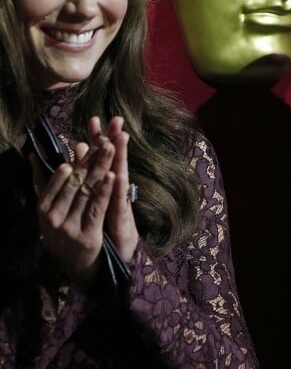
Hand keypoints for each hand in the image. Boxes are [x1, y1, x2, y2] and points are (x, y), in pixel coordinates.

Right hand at [33, 130, 115, 287]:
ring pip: (87, 192)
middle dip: (91, 160)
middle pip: (75, 183)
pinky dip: (104, 191)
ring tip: (110, 149)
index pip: (58, 181)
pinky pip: (97, 208)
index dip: (73, 161)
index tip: (84, 144)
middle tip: (104, 141)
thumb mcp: (50, 209)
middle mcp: (54, 219)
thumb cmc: (64, 230)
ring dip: (100, 168)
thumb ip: (45, 182)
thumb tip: (35, 154)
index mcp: (43, 209)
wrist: (78, 267)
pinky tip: (112, 175)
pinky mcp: (88, 236)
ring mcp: (70, 228)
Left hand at [91, 116, 139, 263]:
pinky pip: (119, 201)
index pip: (103, 158)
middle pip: (114, 160)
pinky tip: (117, 175)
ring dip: (121, 157)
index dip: (100, 139)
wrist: (115, 257)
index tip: (95, 119)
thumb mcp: (95, 200)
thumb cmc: (103, 226)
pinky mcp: (123, 219)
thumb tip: (81, 148)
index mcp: (106, 185)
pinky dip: (117, 189)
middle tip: (116, 120)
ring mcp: (120, 203)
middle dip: (114, 140)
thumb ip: (89, 176)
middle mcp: (115, 191)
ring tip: (120, 137)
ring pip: (120, 175)